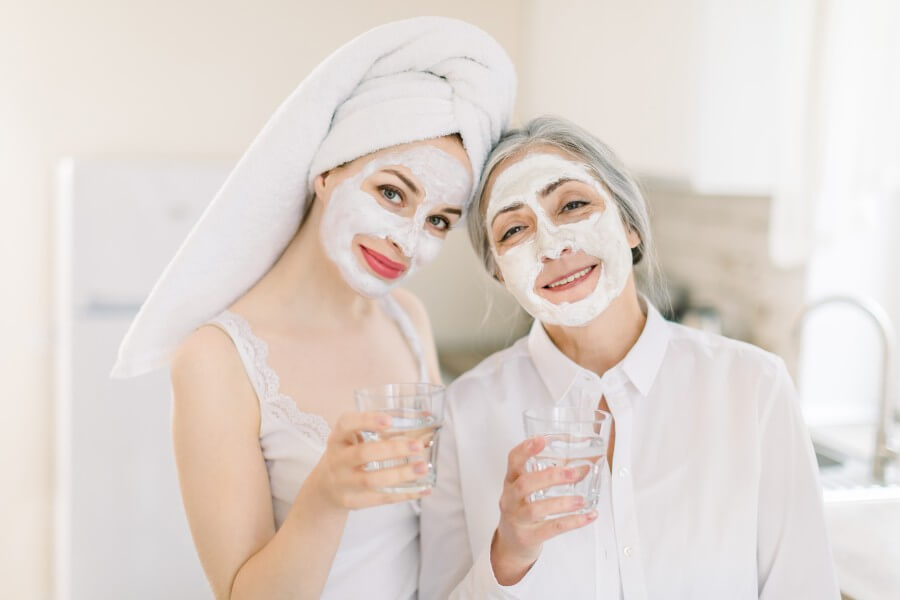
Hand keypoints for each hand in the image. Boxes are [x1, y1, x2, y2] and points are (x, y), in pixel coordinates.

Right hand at [309, 411, 428, 509]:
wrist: (325, 487)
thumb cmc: (348, 454)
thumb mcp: (353, 438)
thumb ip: (381, 428)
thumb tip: (424, 417)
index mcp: (338, 438)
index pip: (347, 424)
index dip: (367, 421)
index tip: (389, 420)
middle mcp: (337, 459)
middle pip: (363, 453)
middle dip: (393, 449)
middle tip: (417, 446)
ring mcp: (343, 482)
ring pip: (372, 480)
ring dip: (401, 474)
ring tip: (422, 468)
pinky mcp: (352, 501)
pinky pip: (381, 498)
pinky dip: (404, 494)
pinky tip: (423, 489)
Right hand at [491, 436, 597, 585]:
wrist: (510, 545)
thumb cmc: (523, 511)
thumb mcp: (528, 491)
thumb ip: (550, 477)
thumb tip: (584, 467)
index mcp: (511, 481)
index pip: (513, 461)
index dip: (525, 449)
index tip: (542, 439)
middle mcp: (510, 499)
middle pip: (524, 484)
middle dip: (549, 477)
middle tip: (573, 473)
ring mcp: (516, 519)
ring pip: (536, 509)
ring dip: (562, 503)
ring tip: (581, 500)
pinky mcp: (527, 537)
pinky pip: (551, 528)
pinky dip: (572, 522)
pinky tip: (588, 516)